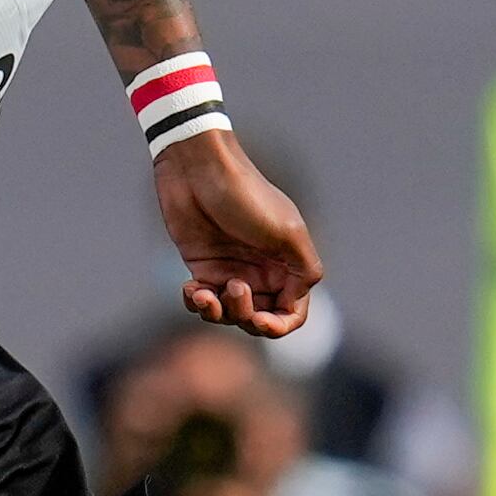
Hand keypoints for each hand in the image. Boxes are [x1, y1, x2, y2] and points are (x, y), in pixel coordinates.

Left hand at [153, 131, 320, 335]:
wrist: (197, 169)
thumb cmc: (244, 195)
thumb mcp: (285, 231)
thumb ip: (304, 268)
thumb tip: (300, 299)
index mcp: (288, 264)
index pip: (293, 312)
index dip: (279, 325)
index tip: (260, 321)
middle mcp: (262, 271)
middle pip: (260, 318)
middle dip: (245, 317)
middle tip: (232, 289)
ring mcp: (232, 270)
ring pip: (230, 315)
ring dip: (217, 313)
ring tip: (203, 293)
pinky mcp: (204, 268)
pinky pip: (204, 302)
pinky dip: (197, 303)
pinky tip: (191, 288)